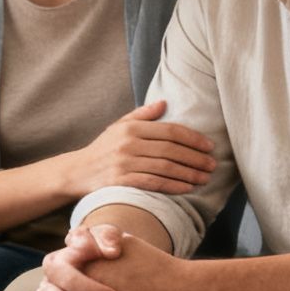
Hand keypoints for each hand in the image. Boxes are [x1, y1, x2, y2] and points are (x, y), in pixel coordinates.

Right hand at [56, 100, 215, 197]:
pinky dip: (173, 186)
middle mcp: (128, 144)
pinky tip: (187, 188)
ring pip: (165, 167)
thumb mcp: (119, 126)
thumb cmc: (103, 148)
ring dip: (189, 173)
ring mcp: (124, 163)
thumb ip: (142, 115)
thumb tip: (164, 102)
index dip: (193, 138)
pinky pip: (153, 183)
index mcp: (131, 128)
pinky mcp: (121, 182)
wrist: (77, 172)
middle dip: (195, 158)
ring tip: (204, 177)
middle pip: (171, 150)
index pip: (170, 131)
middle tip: (212, 164)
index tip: (209, 146)